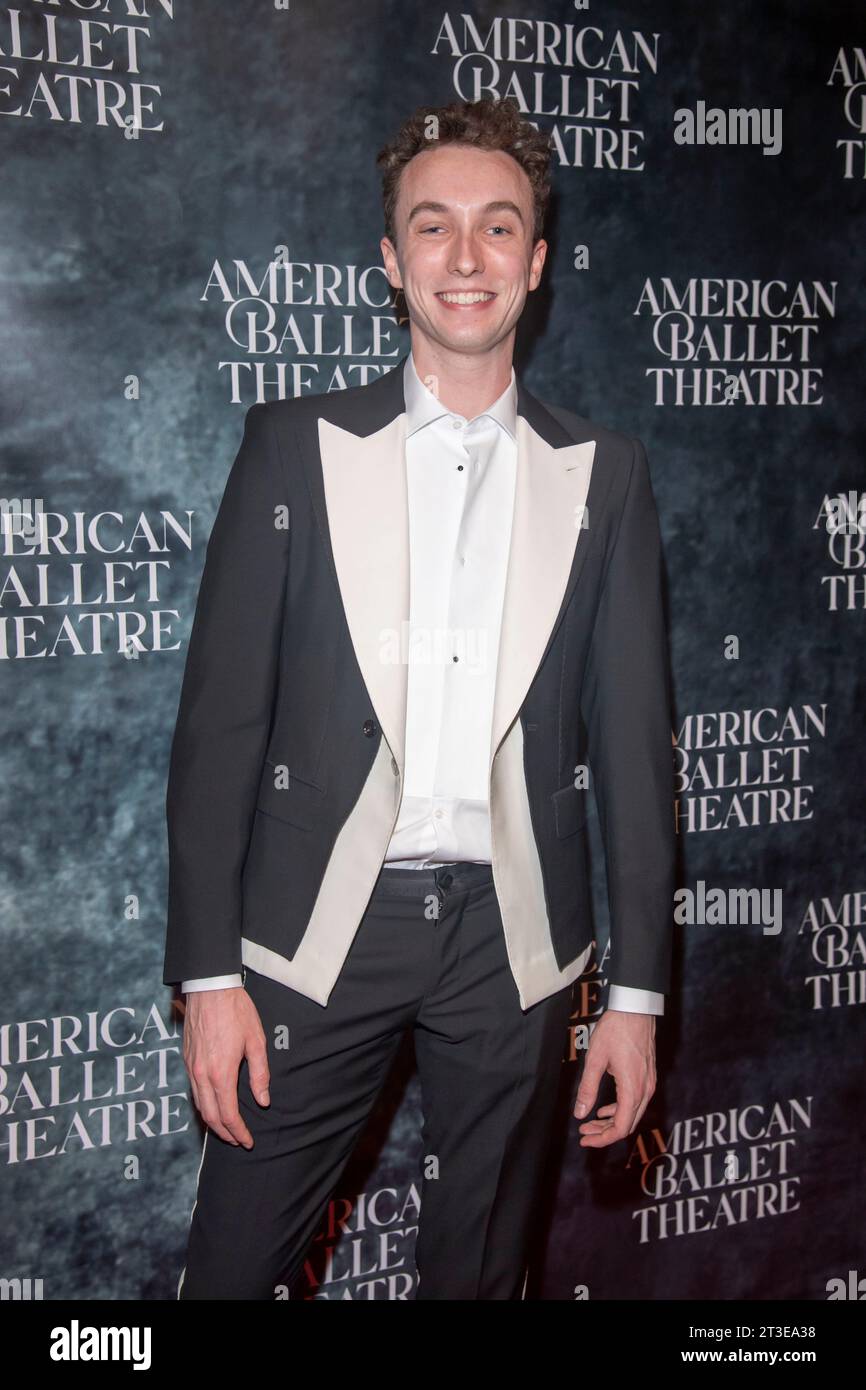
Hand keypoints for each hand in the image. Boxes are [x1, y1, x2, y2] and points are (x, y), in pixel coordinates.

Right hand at [182, 987, 270, 1147]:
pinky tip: (213, 1104)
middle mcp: (202, 1075)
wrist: (209, 988)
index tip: (247, 1141)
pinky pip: (193, 1090)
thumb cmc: (236, 1011)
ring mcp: (191, 1067)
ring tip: (227, 1128)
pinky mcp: (187, 1059)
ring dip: (212, 1121)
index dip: (238, 1132)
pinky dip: (203, 1105)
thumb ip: (260, 1074)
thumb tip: (263, 1100)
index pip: (228, 1115)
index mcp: (221, 1073)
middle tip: (238, 1141)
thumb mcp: (256, 1041)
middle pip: (210, 1116)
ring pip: (199, 1105)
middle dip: (224, 1133)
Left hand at [573, 1009, 655, 1147]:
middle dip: (605, 1133)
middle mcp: (645, 1090)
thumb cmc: (615, 1030)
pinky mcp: (649, 1076)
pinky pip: (636, 1102)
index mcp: (632, 1089)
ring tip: (590, 1122)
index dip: (602, 1139)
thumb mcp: (595, 1059)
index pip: (620, 1128)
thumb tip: (580, 1114)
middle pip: (627, 1124)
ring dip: (612, 1122)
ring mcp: (649, 1083)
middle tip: (584, 1133)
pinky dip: (620, 1110)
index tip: (585, 1140)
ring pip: (632, 1114)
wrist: (636, 1008)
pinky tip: (605, 1108)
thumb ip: (588, 1088)